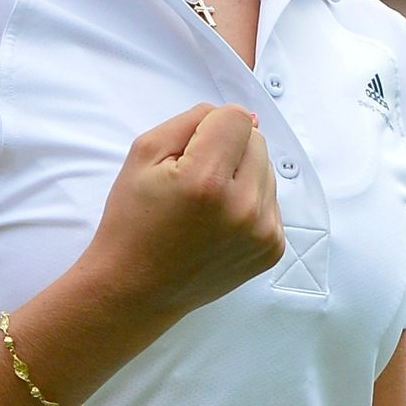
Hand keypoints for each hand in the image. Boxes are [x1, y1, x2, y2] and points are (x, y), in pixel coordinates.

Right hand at [79, 103, 284, 320]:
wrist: (136, 289)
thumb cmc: (133, 220)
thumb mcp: (144, 153)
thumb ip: (193, 120)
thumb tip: (245, 116)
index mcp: (206, 180)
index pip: (237, 118)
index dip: (210, 127)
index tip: (189, 152)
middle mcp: (243, 207)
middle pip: (257, 141)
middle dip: (228, 150)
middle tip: (193, 180)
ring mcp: (262, 232)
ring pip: (267, 170)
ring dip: (241, 175)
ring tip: (206, 203)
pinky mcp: (272, 249)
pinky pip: (271, 200)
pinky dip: (249, 202)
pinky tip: (219, 222)